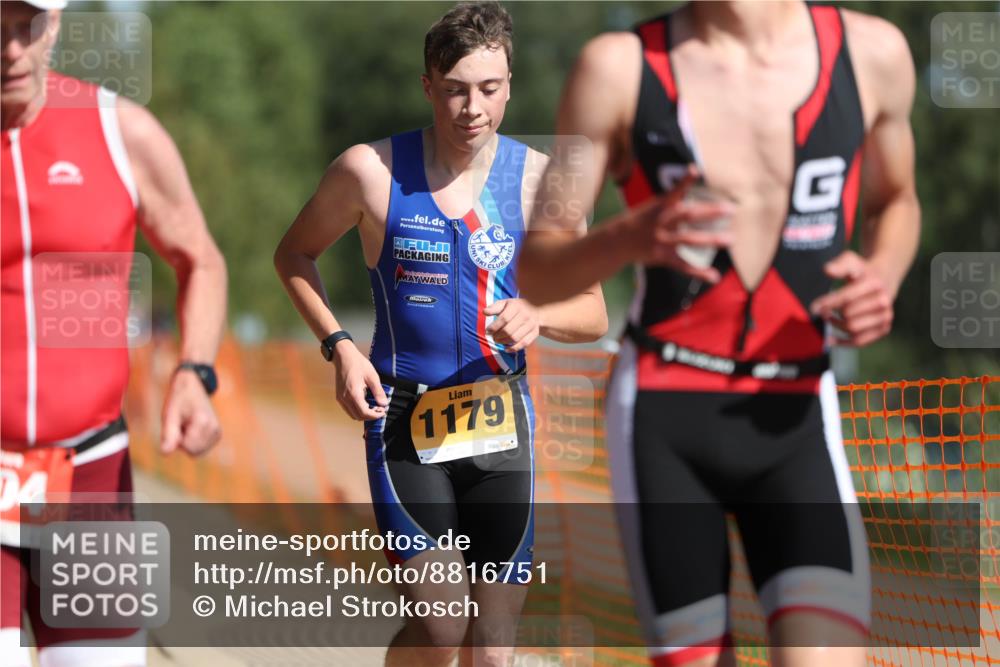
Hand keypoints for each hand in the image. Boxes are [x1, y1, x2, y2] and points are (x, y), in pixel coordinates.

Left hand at [161, 369, 220, 455]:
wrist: (192, 386)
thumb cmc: (178, 400)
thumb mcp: (169, 415)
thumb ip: (168, 435)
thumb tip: (165, 453)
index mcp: (203, 421)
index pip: (187, 447)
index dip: (177, 439)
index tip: (177, 423)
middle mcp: (214, 428)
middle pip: (193, 451)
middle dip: (183, 442)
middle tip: (181, 424)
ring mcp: (218, 432)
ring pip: (198, 452)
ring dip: (188, 442)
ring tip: (187, 425)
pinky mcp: (218, 435)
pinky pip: (202, 449)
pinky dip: (194, 442)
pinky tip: (193, 428)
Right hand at [332, 341, 387, 420]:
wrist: (343, 356)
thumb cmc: (358, 364)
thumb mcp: (372, 376)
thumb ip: (378, 391)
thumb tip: (384, 404)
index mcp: (353, 393)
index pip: (364, 413)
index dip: (375, 415)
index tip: (383, 411)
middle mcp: (344, 398)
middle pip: (358, 416)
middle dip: (370, 416)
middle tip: (380, 409)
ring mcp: (340, 398)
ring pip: (352, 415)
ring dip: (363, 414)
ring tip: (373, 407)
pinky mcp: (339, 397)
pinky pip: (348, 409)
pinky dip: (357, 410)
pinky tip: (365, 403)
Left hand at [484, 299, 539, 351]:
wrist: (536, 309)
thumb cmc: (516, 307)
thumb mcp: (505, 303)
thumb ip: (494, 308)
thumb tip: (484, 312)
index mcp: (517, 306)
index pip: (504, 319)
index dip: (494, 327)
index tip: (487, 331)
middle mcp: (525, 315)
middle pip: (508, 330)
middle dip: (498, 336)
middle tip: (493, 337)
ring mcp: (531, 325)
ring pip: (515, 338)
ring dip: (503, 342)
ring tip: (497, 341)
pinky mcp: (535, 333)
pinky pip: (524, 344)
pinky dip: (514, 348)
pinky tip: (506, 349)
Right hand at [620, 169, 734, 282]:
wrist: (617, 241)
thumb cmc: (640, 220)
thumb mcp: (653, 206)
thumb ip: (674, 198)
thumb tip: (692, 176)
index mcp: (660, 207)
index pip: (674, 192)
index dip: (684, 181)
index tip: (695, 171)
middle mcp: (662, 222)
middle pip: (688, 215)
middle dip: (710, 212)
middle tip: (731, 210)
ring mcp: (662, 240)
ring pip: (689, 239)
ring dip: (711, 239)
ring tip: (730, 239)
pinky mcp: (662, 257)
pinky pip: (683, 265)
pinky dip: (699, 272)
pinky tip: (714, 275)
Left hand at [810, 251, 895, 346]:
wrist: (883, 280)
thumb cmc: (861, 272)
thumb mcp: (851, 261)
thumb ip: (839, 265)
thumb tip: (827, 270)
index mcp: (875, 284)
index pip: (846, 297)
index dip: (828, 303)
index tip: (813, 308)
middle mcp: (884, 301)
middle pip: (848, 314)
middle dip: (831, 313)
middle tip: (822, 312)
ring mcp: (885, 316)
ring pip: (852, 328)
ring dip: (837, 325)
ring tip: (830, 318)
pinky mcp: (883, 329)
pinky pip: (860, 341)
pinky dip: (843, 342)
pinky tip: (830, 339)